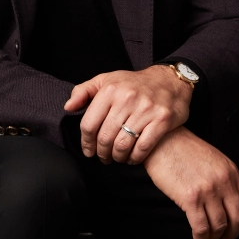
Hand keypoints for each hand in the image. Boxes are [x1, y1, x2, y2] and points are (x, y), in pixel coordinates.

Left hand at [63, 66, 190, 163]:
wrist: (170, 80)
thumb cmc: (134, 83)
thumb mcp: (107, 80)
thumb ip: (84, 91)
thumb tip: (69, 107)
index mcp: (110, 89)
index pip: (89, 124)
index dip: (86, 142)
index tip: (88, 150)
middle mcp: (127, 98)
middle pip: (105, 137)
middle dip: (102, 153)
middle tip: (103, 157)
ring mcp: (146, 110)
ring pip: (123, 145)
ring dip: (117, 157)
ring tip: (117, 157)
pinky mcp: (162, 120)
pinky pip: (142, 147)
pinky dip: (134, 158)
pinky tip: (132, 158)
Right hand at [143, 126, 238, 238]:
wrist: (161, 139)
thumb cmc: (182, 149)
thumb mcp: (213, 159)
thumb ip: (224, 178)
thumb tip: (228, 203)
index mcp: (231, 171)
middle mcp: (223, 181)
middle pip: (238, 218)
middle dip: (233, 235)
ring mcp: (208, 190)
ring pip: (220, 226)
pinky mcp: (190, 198)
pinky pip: (201, 228)